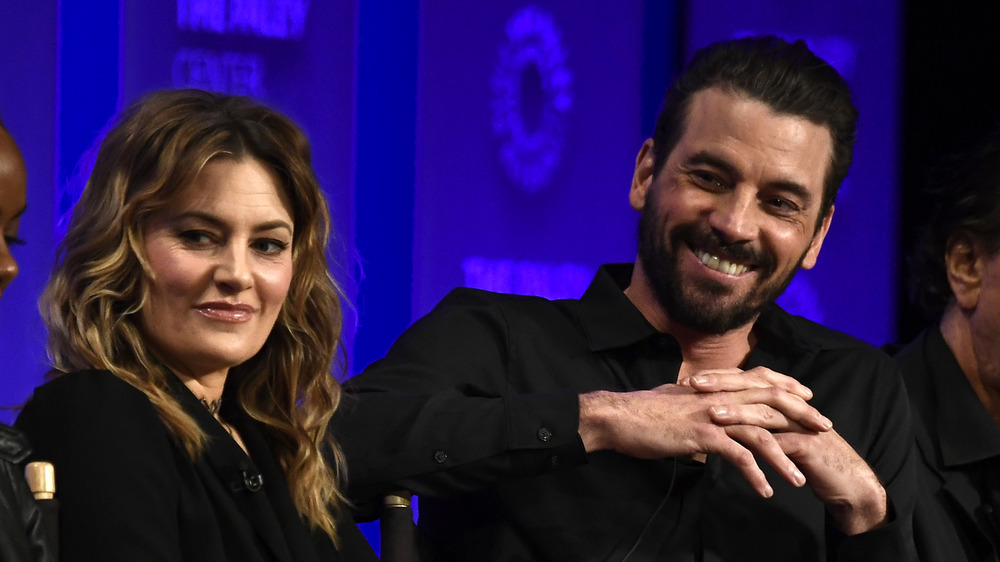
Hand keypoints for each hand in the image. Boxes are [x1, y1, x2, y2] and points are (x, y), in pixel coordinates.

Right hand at [579, 367, 831, 497]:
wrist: (619, 416)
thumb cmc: (644, 413)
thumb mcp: (676, 405)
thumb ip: (697, 414)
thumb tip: (705, 434)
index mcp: (715, 388)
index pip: (760, 380)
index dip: (787, 388)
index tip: (808, 399)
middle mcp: (719, 397)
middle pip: (771, 401)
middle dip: (801, 415)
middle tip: (825, 429)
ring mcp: (712, 415)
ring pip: (760, 433)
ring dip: (783, 458)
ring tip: (798, 480)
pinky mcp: (702, 435)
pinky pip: (737, 456)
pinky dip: (754, 474)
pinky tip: (764, 490)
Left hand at [691, 369, 887, 533]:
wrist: (847, 484)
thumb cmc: (807, 459)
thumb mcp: (777, 436)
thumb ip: (755, 424)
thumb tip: (722, 415)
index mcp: (782, 400)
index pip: (747, 380)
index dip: (719, 377)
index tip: (689, 378)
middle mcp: (791, 406)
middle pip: (754, 387)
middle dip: (723, 383)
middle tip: (693, 383)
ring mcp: (801, 424)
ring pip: (766, 412)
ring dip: (738, 411)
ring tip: (711, 413)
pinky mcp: (809, 446)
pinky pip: (782, 444)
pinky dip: (761, 447)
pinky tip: (742, 450)